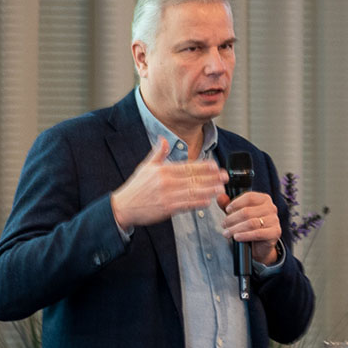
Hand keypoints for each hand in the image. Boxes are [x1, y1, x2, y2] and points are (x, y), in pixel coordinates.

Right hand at [111, 138, 227, 229]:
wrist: (123, 207)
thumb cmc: (136, 187)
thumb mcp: (145, 166)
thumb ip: (158, 153)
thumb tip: (163, 139)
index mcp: (163, 169)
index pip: (188, 166)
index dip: (203, 166)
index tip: (215, 165)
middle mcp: (166, 181)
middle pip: (194, 178)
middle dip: (211, 177)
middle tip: (224, 176)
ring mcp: (167, 195)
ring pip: (193, 191)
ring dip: (209, 190)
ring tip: (221, 188)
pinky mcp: (167, 208)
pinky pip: (186, 204)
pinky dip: (198, 202)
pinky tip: (208, 201)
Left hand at [218, 190, 280, 264]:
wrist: (260, 245)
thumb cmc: (249, 227)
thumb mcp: (238, 214)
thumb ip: (228, 205)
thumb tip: (220, 197)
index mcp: (264, 199)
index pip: (249, 197)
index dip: (236, 203)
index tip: (227, 210)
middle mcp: (271, 207)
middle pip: (248, 211)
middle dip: (232, 219)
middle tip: (224, 225)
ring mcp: (274, 220)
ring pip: (251, 223)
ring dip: (236, 228)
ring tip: (227, 233)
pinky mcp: (275, 232)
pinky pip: (258, 233)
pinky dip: (245, 235)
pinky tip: (236, 237)